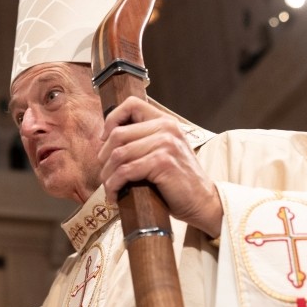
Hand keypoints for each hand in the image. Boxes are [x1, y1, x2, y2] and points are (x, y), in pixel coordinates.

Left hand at [98, 98, 223, 237]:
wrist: (202, 202)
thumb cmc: (178, 181)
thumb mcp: (164, 151)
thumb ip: (143, 140)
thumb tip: (106, 139)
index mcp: (166, 121)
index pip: (131, 104)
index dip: (112, 119)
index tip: (104, 140)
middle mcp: (166, 128)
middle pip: (118, 134)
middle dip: (104, 157)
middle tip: (105, 174)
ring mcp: (165, 144)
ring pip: (118, 154)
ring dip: (107, 175)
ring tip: (109, 187)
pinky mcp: (162, 162)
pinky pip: (125, 171)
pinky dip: (114, 185)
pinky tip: (115, 195)